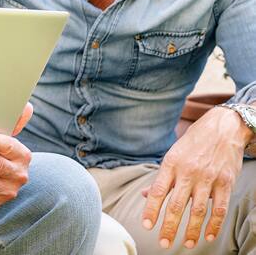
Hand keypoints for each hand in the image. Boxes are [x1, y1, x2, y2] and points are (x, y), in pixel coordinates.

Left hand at [140, 106, 248, 248]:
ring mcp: (208, 178)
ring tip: (185, 244)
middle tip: (163, 243)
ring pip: (198, 210)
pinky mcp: (225, 183)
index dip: (151, 210)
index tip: (146, 225)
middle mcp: (188, 172)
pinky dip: (214, 225)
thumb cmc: (193, 143)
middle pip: (177, 205)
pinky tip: (208, 236)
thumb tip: (145, 195)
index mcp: (171, 164)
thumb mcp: (172, 154)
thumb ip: (161, 177)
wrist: (222, 128)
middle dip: (169, 226)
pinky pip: (219, 208)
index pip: (157, 191)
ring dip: (191, 230)